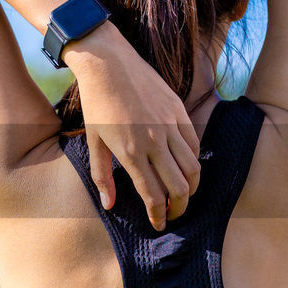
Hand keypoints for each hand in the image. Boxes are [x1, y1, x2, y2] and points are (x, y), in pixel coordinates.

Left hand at [64, 25, 201, 230]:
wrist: (108, 63)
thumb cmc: (97, 104)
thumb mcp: (93, 142)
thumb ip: (103, 176)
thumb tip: (110, 205)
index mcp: (131, 152)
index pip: (154, 195)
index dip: (159, 215)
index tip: (159, 224)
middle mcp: (154, 142)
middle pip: (180, 187)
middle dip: (179, 207)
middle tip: (174, 214)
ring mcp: (169, 125)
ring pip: (193, 168)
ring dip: (191, 187)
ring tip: (183, 194)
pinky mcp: (178, 111)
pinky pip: (194, 144)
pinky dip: (193, 161)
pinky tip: (185, 167)